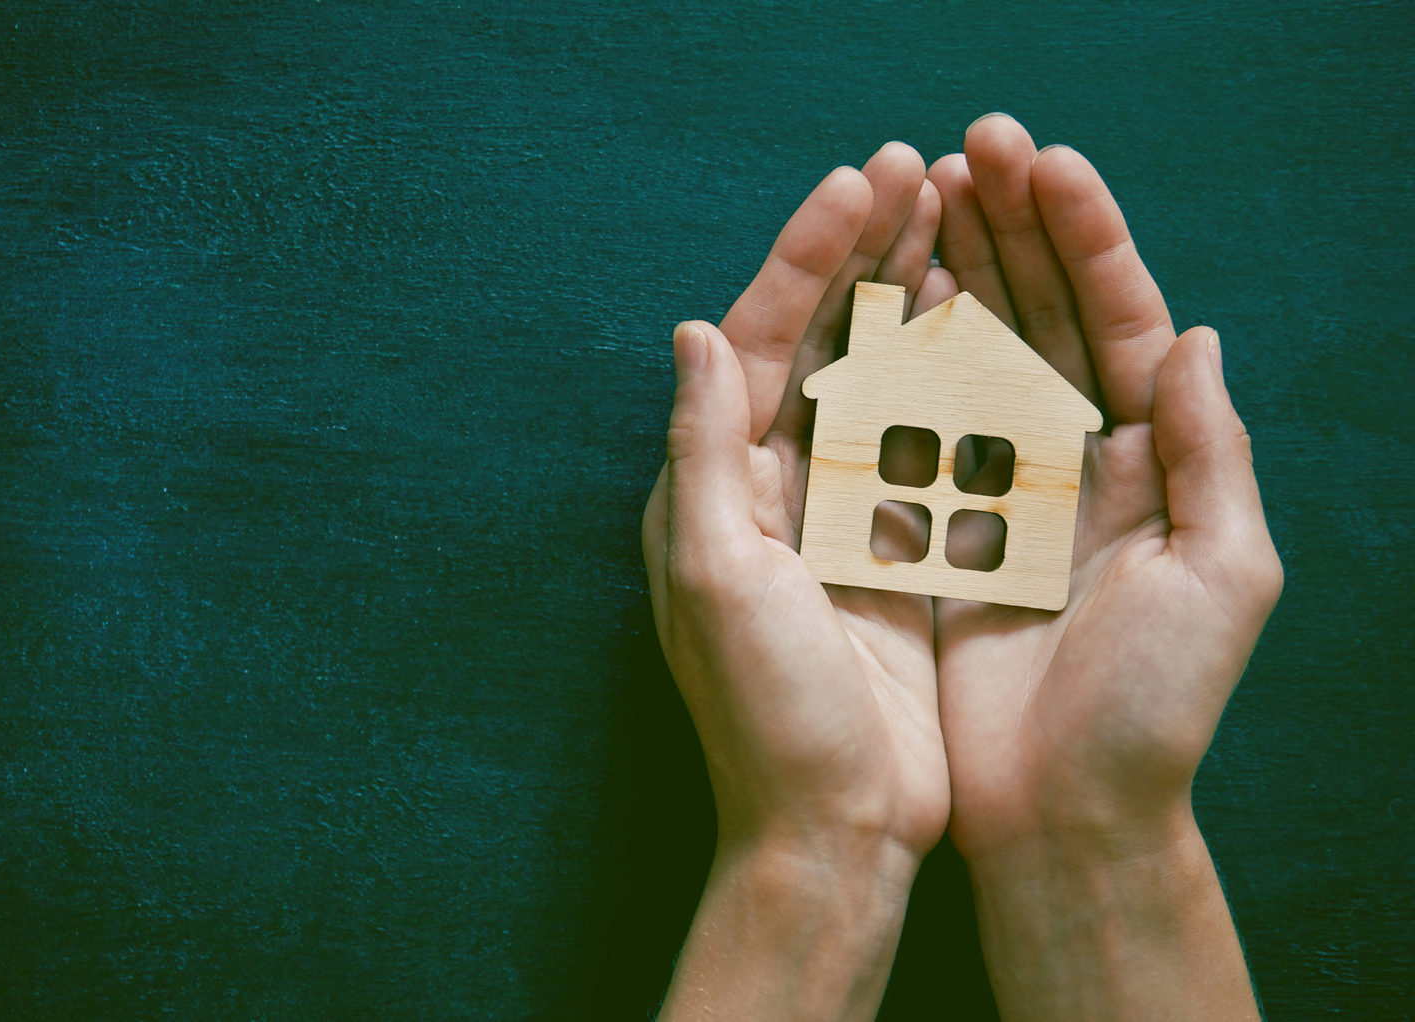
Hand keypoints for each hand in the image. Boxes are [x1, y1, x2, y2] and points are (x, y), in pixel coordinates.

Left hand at [642, 143, 954, 1018]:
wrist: (835, 824)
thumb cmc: (768, 713)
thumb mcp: (715, 576)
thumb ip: (703, 452)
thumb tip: (689, 329)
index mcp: (712, 486)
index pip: (751, 342)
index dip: (802, 260)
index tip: (855, 186)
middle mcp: (763, 489)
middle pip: (811, 344)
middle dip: (856, 258)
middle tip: (912, 172)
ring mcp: (829, 516)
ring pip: (868, 380)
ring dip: (903, 300)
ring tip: (948, 220)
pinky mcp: (886, 550)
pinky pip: (917, 443)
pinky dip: (944, 381)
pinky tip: (977, 327)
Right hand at [927, 114, 1280, 1017]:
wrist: (1062, 817)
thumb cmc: (1154, 711)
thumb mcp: (1222, 578)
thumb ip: (1212, 454)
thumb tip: (1197, 334)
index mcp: (1156, 463)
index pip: (1125, 322)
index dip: (1086, 239)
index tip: (1040, 164)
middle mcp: (1082, 464)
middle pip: (1048, 321)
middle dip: (1013, 231)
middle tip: (968, 148)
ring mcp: (1005, 495)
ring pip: (977, 360)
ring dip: (954, 276)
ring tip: (920, 198)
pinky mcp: (939, 532)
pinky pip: (917, 432)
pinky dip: (900, 368)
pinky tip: (879, 309)